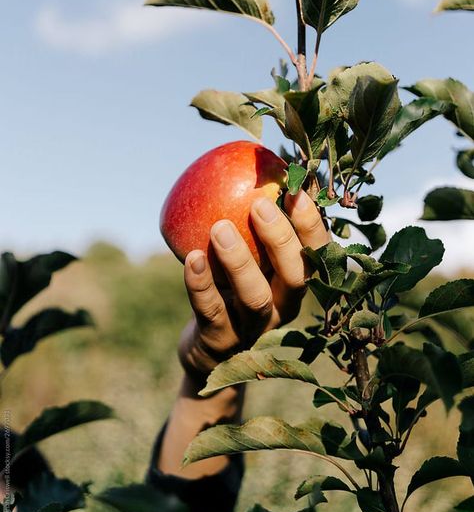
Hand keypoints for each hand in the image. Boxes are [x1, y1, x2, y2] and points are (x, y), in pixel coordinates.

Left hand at [178, 189, 330, 380]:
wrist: (207, 351)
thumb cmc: (230, 288)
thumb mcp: (249, 257)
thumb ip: (254, 222)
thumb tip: (258, 160)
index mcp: (295, 283)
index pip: (318, 254)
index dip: (311, 223)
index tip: (295, 190)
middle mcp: (284, 308)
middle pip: (296, 277)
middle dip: (281, 239)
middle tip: (258, 205)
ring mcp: (253, 330)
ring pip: (256, 297)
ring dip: (239, 260)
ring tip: (218, 228)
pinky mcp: (221, 343)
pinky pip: (212, 312)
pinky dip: (201, 284)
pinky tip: (192, 258)